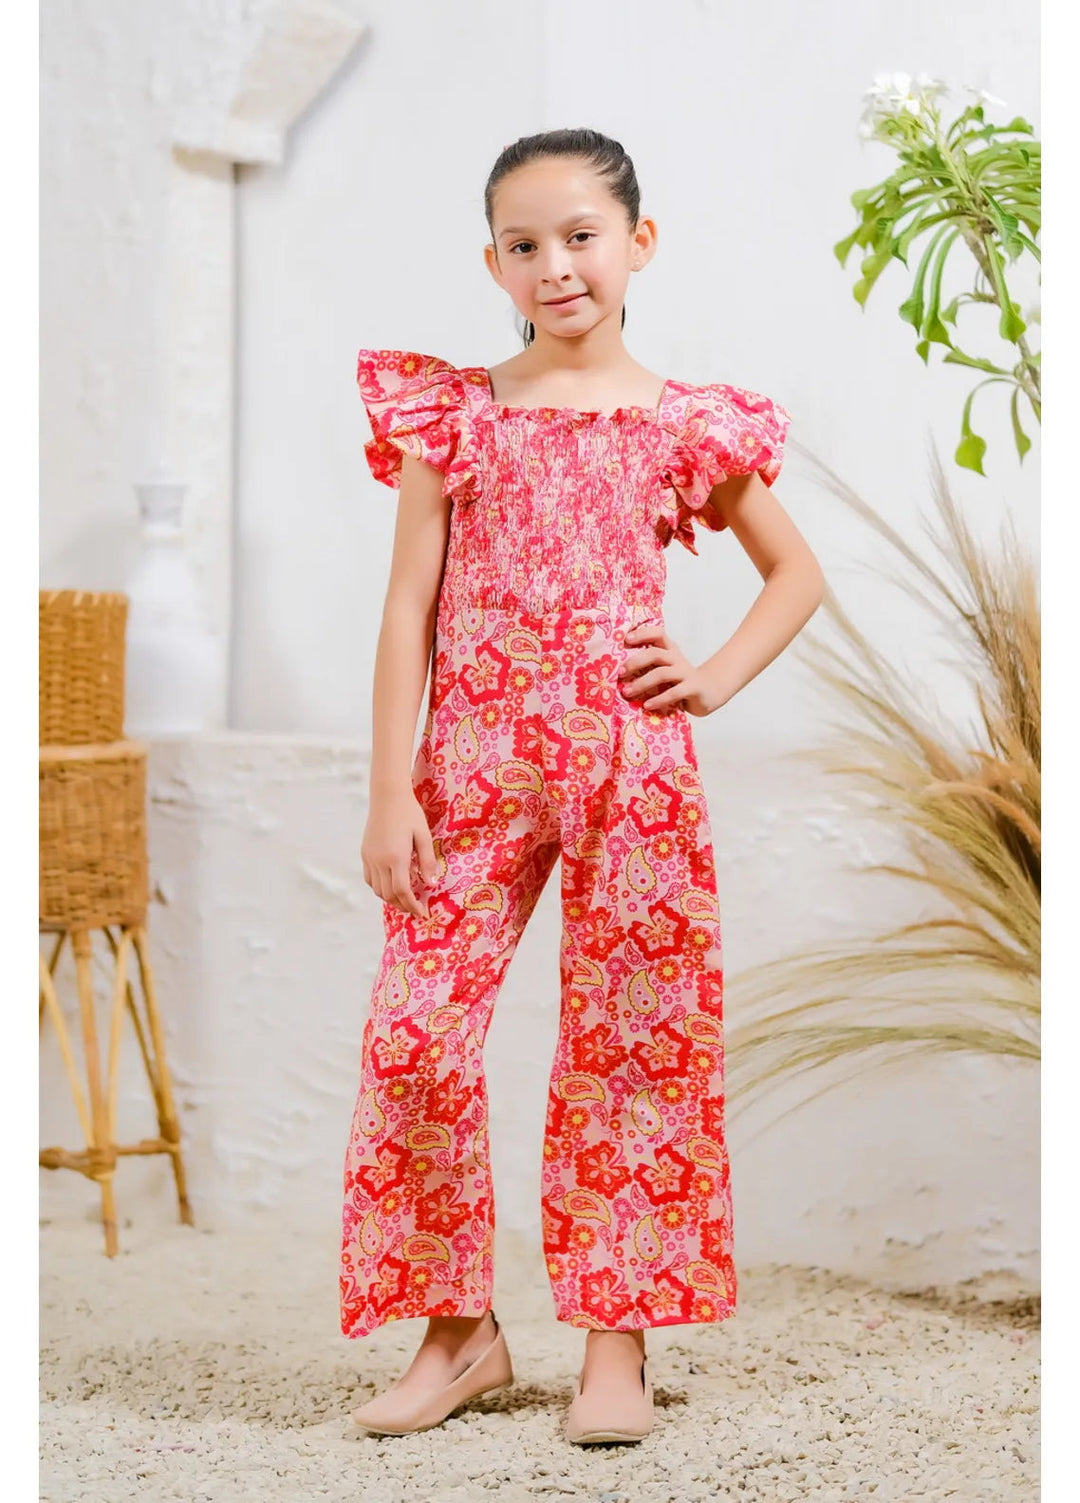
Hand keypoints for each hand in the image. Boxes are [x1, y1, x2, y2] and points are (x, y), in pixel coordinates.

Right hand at [361, 789, 439, 917]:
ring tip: (404, 899)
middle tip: (415, 908)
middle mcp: (380, 861)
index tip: (422, 913)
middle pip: (388, 894)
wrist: (387, 796)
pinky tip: (390, 884)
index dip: (412, 906)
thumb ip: (427, 862)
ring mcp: (370, 858)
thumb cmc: (410, 814)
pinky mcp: (365, 853)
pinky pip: (370, 878)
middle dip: (402, 905)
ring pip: (377, 889)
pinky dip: (379, 887)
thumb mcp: (424, 836)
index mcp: (396, 857)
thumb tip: (432, 884)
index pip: (402, 891)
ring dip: (390, 898)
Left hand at [619, 621, 719, 717]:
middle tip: (620, 673)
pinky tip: (647, 705)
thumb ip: (650, 666)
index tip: (626, 639)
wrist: (711, 691)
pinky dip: (658, 699)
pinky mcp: (693, 688)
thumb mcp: (666, 668)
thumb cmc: (681, 680)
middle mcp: (677, 659)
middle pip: (655, 653)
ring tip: (627, 692)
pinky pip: (674, 693)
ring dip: (642, 683)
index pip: (658, 634)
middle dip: (635, 662)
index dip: (642, 633)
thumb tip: (619, 671)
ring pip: (662, 674)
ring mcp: (686, 673)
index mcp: (670, 650)